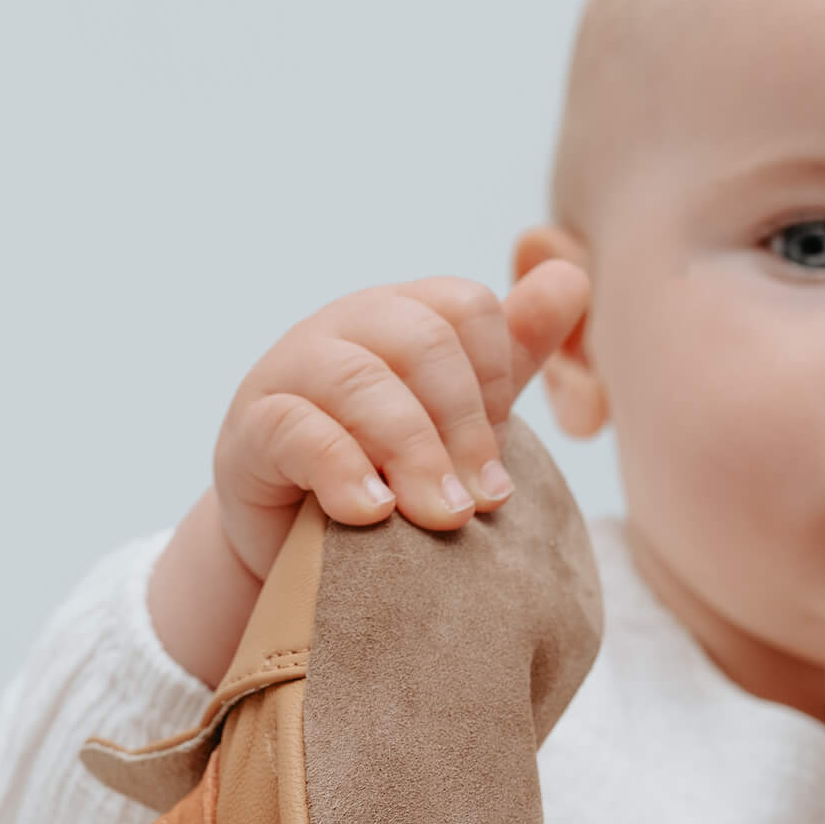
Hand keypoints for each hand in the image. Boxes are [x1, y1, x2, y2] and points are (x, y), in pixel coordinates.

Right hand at [209, 260, 590, 580]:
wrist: (293, 544)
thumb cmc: (384, 468)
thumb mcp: (455, 414)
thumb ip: (511, 354)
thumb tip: (573, 279)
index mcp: (401, 315)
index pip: (465, 307)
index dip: (495, 378)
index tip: (498, 452)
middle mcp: (344, 327)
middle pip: (420, 340)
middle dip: (464, 426)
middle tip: (483, 503)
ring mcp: (290, 372)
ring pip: (361, 384)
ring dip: (415, 456)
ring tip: (444, 518)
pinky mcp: (251, 430)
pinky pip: (297, 431)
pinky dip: (343, 473)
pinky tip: (374, 516)